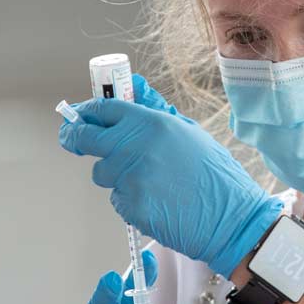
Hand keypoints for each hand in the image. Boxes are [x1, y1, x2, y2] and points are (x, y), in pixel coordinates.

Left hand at [58, 73, 282, 277]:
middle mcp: (137, 147)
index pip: (104, 109)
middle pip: (86, 138)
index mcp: (152, 124)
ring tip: (150, 182)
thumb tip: (134, 86)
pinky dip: (130, 201)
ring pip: (102, 172)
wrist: (230, 217)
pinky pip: (117, 199)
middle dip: (74, 139)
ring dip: (115, 176)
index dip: (86, 111)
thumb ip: (156, 109)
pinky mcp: (131, 205)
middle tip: (73, 141)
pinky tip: (157, 202)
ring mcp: (131, 177)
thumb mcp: (189, 132)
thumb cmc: (215, 176)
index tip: (79, 115)